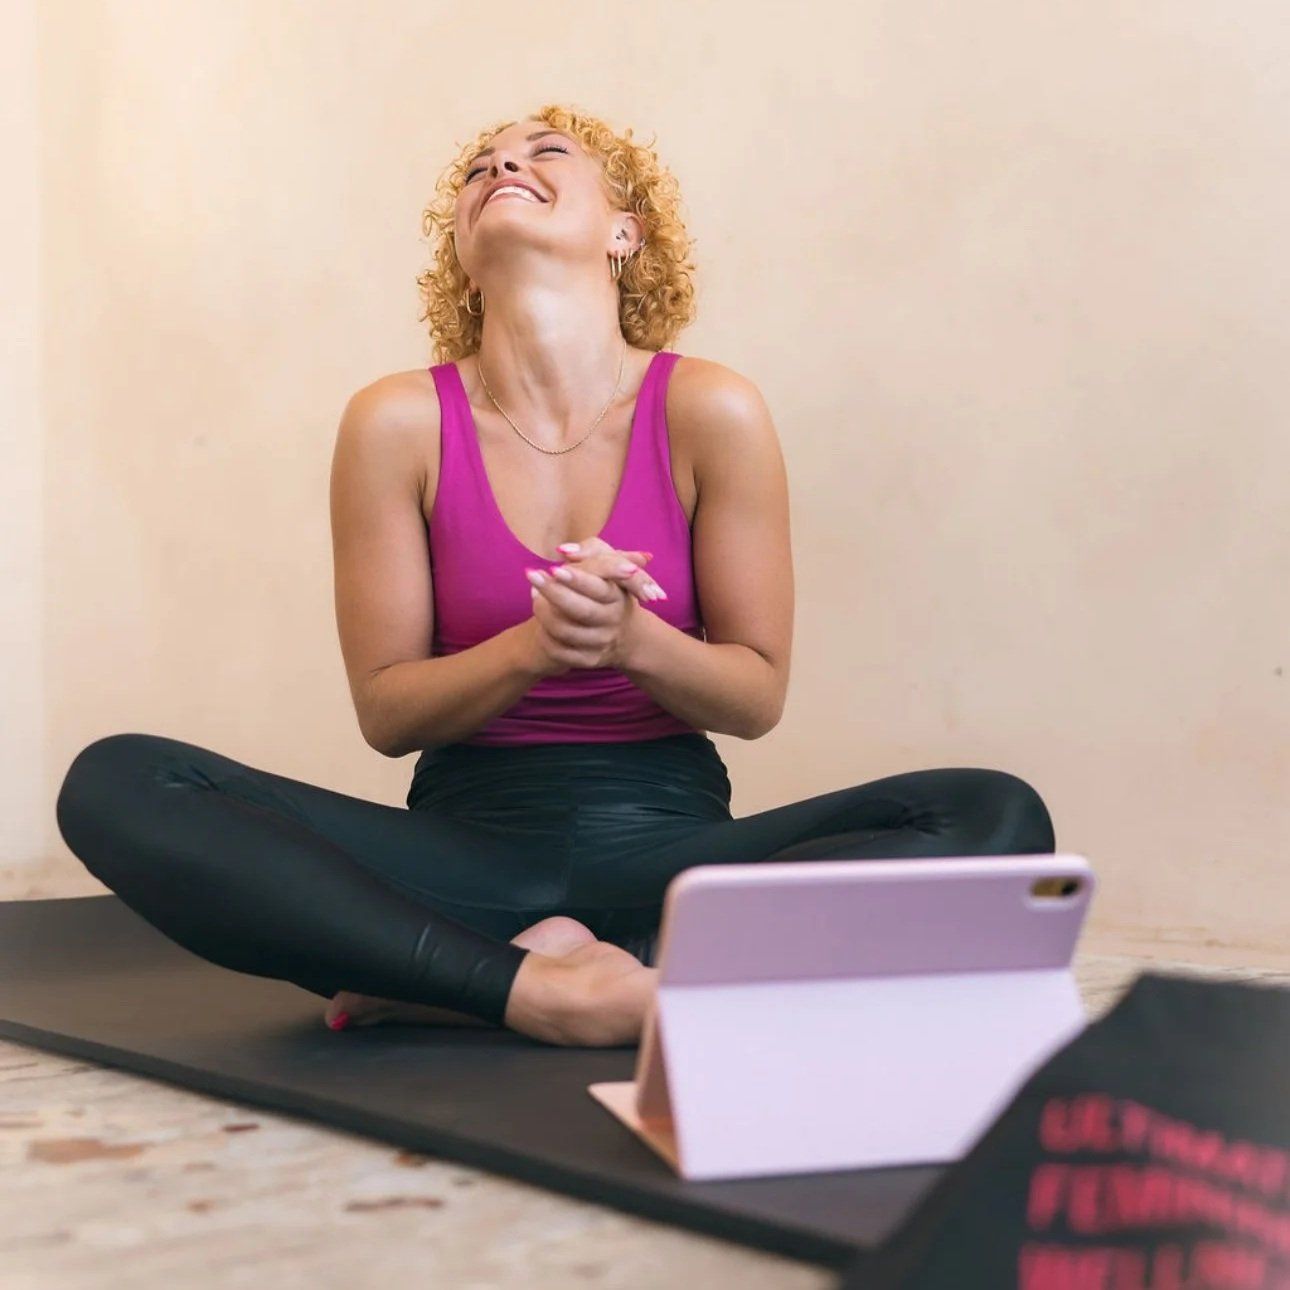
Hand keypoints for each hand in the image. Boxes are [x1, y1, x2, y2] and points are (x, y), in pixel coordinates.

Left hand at [525, 537, 664, 673]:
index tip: (554, 569)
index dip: (577, 580)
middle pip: (582, 610)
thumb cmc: (606, 588)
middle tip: (531, 574)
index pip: (598, 588)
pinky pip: (559, 651)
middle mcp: (613, 620)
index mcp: (618, 595)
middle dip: (554, 592)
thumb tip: (566, 551)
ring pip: (565, 631)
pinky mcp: (590, 659)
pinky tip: (541, 621)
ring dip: (543, 612)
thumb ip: (592, 550)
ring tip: (535, 596)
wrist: (621, 631)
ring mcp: (602, 642)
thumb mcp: (608, 563)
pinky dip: (545, 635)